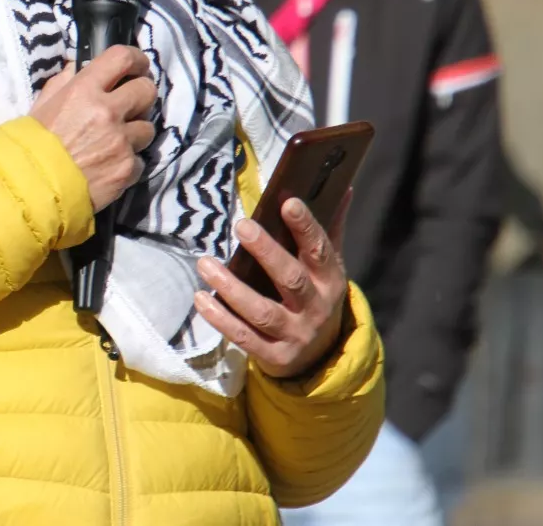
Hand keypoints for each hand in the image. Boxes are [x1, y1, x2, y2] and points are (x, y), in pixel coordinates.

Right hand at [30, 45, 156, 211]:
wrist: (32, 190)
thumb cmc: (32, 145)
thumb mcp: (41, 106)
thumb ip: (64, 82)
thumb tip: (80, 67)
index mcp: (83, 90)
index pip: (122, 57)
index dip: (135, 59)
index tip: (137, 66)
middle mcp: (107, 111)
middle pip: (146, 90)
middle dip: (141, 97)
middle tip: (130, 106)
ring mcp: (120, 141)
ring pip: (148, 128)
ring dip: (136, 134)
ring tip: (115, 143)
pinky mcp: (128, 169)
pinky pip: (140, 160)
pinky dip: (129, 163)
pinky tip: (110, 167)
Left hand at [193, 191, 353, 379]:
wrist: (320, 356)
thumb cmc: (316, 295)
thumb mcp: (328, 266)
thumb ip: (330, 228)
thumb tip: (342, 185)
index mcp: (330, 280)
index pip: (320, 250)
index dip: (305, 226)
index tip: (287, 202)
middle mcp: (315, 308)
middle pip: (290, 279)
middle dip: (266, 252)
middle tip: (241, 225)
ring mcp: (295, 334)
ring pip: (261, 311)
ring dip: (231, 288)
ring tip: (204, 263)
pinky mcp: (274, 356)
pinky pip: (243, 337)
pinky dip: (220, 318)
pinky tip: (201, 298)